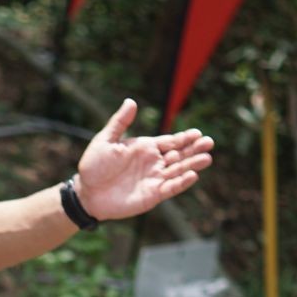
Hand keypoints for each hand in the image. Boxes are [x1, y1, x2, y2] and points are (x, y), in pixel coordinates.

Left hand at [74, 99, 213, 219]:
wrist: (87, 192)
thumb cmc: (94, 166)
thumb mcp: (106, 140)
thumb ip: (120, 123)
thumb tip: (131, 101)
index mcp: (146, 148)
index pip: (171, 141)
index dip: (185, 138)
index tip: (197, 133)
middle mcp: (154, 163)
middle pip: (180, 154)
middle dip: (194, 149)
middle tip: (209, 143)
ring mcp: (154, 179)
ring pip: (178, 170)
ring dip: (192, 165)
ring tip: (206, 158)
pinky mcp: (152, 195)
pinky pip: (170, 188)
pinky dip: (181, 183)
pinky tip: (192, 176)